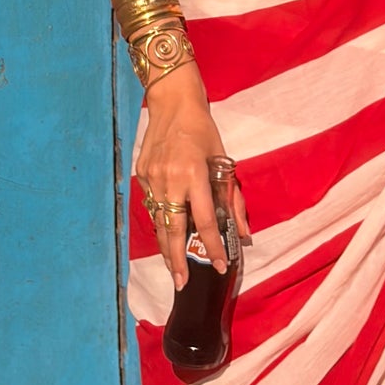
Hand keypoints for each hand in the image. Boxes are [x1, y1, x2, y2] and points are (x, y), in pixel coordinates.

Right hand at [135, 72, 250, 288]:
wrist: (172, 101)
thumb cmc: (203, 129)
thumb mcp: (223, 159)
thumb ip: (232, 197)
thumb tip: (243, 232)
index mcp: (194, 173)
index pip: (203, 221)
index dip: (213, 247)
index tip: (220, 266)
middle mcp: (170, 178)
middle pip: (172, 230)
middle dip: (177, 261)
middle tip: (182, 283)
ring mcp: (152, 178)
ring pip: (158, 222)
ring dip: (165, 247)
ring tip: (173, 268)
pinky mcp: (141, 174)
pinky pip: (152, 205)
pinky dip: (160, 221)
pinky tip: (165, 234)